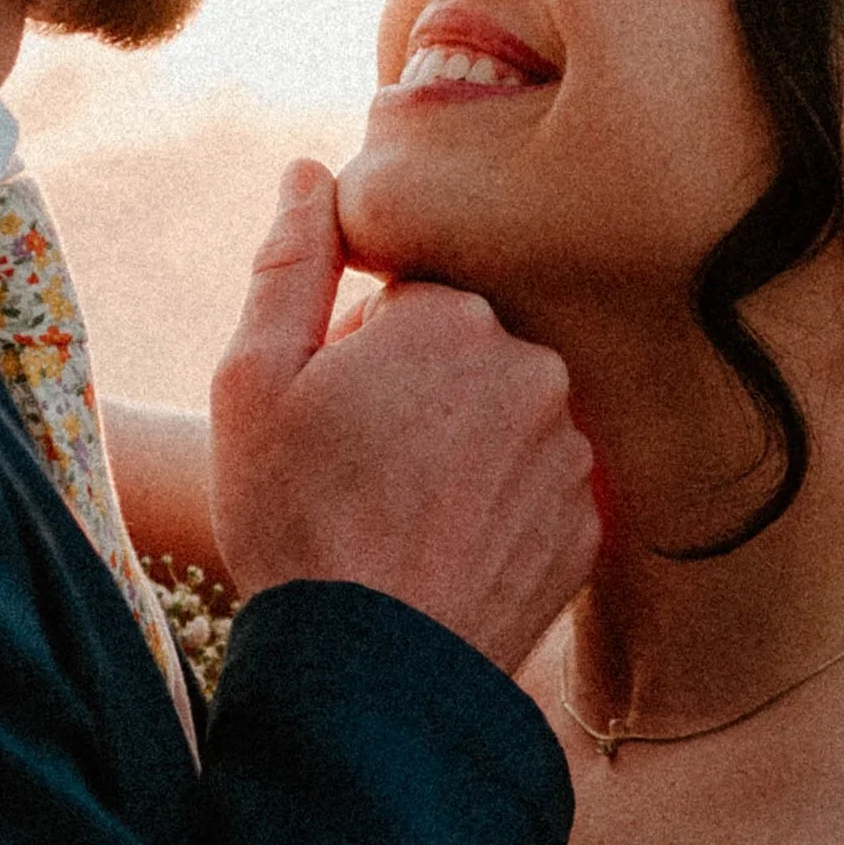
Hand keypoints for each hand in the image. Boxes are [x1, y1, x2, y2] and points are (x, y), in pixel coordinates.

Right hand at [211, 162, 597, 670]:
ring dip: (463, 450)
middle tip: (359, 467)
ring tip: (399, 518)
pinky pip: (538, 490)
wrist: (367, 675)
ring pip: (507, 420)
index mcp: (453, 318)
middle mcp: (534, 370)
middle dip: (418, 390)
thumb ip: (289, 261)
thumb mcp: (253, 380)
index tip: (333, 407)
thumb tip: (310, 169)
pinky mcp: (590, 528)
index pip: (411, 297)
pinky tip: (443, 552)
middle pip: (467, 353)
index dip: (360, 348)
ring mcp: (571, 454)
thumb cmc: (294, 522)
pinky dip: (497, 510)